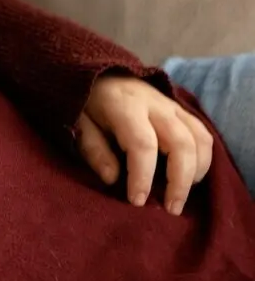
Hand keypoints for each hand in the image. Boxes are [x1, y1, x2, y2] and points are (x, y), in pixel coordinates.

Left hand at [77, 74, 213, 214]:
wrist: (100, 71)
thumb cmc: (85, 102)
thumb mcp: (78, 123)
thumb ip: (94, 150)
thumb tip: (112, 180)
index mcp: (125, 107)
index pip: (142, 144)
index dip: (143, 176)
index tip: (137, 201)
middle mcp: (155, 105)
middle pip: (181, 143)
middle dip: (179, 181)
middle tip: (170, 209)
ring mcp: (172, 105)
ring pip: (200, 138)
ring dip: (196, 171)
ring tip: (181, 196)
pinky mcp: (181, 109)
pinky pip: (202, 133)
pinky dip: (203, 158)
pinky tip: (191, 177)